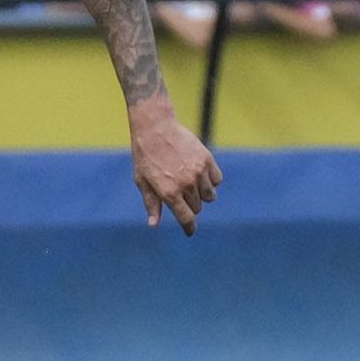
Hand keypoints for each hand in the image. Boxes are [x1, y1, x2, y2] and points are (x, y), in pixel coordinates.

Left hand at [128, 100, 221, 233]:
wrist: (155, 128)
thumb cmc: (145, 156)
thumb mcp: (142, 181)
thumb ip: (151, 204)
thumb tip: (154, 225)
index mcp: (169, 193)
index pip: (186, 218)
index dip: (189, 228)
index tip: (190, 232)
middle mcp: (186, 184)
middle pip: (197, 207)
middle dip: (190, 205)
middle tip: (179, 192)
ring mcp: (199, 172)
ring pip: (210, 196)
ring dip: (202, 195)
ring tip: (189, 183)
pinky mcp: (207, 160)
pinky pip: (217, 180)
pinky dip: (211, 181)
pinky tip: (200, 174)